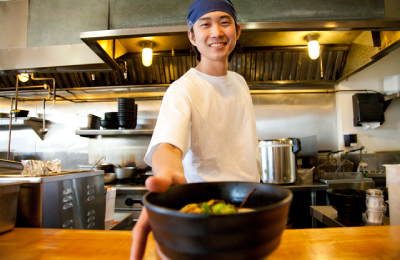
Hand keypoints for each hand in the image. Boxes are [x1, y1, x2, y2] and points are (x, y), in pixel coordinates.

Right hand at [130, 143, 185, 259]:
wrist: (174, 171)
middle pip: (150, 238)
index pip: (141, 231)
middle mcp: (155, 216)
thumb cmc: (168, 175)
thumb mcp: (165, 176)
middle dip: (147, 252)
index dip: (137, 247)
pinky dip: (175, 243)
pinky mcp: (174, 218)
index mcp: (151, 209)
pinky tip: (182, 250)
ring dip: (163, 249)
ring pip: (161, 237)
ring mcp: (164, 218)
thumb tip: (151, 183)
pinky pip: (173, 232)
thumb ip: (160, 181)